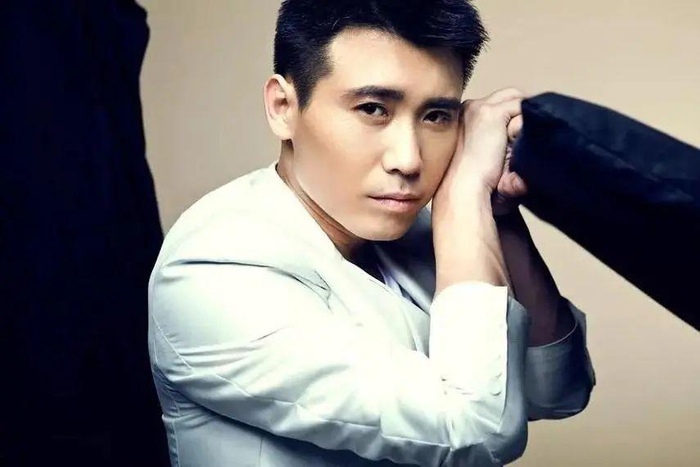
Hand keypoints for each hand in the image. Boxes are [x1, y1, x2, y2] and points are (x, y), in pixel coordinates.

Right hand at [433, 87, 528, 214]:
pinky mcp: (491, 114)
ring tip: (521, 143)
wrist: (464, 190)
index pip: (498, 102)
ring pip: (518, 99)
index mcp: (464, 116)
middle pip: (509, 95)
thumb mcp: (483, 154)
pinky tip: (517, 145)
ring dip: (524, 117)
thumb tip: (520, 133)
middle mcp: (470, 107)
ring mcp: (479, 108)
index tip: (520, 135)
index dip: (514, 116)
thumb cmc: (473, 183)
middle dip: (521, 111)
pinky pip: (522, 108)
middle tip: (527, 135)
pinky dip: (525, 126)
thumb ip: (497, 138)